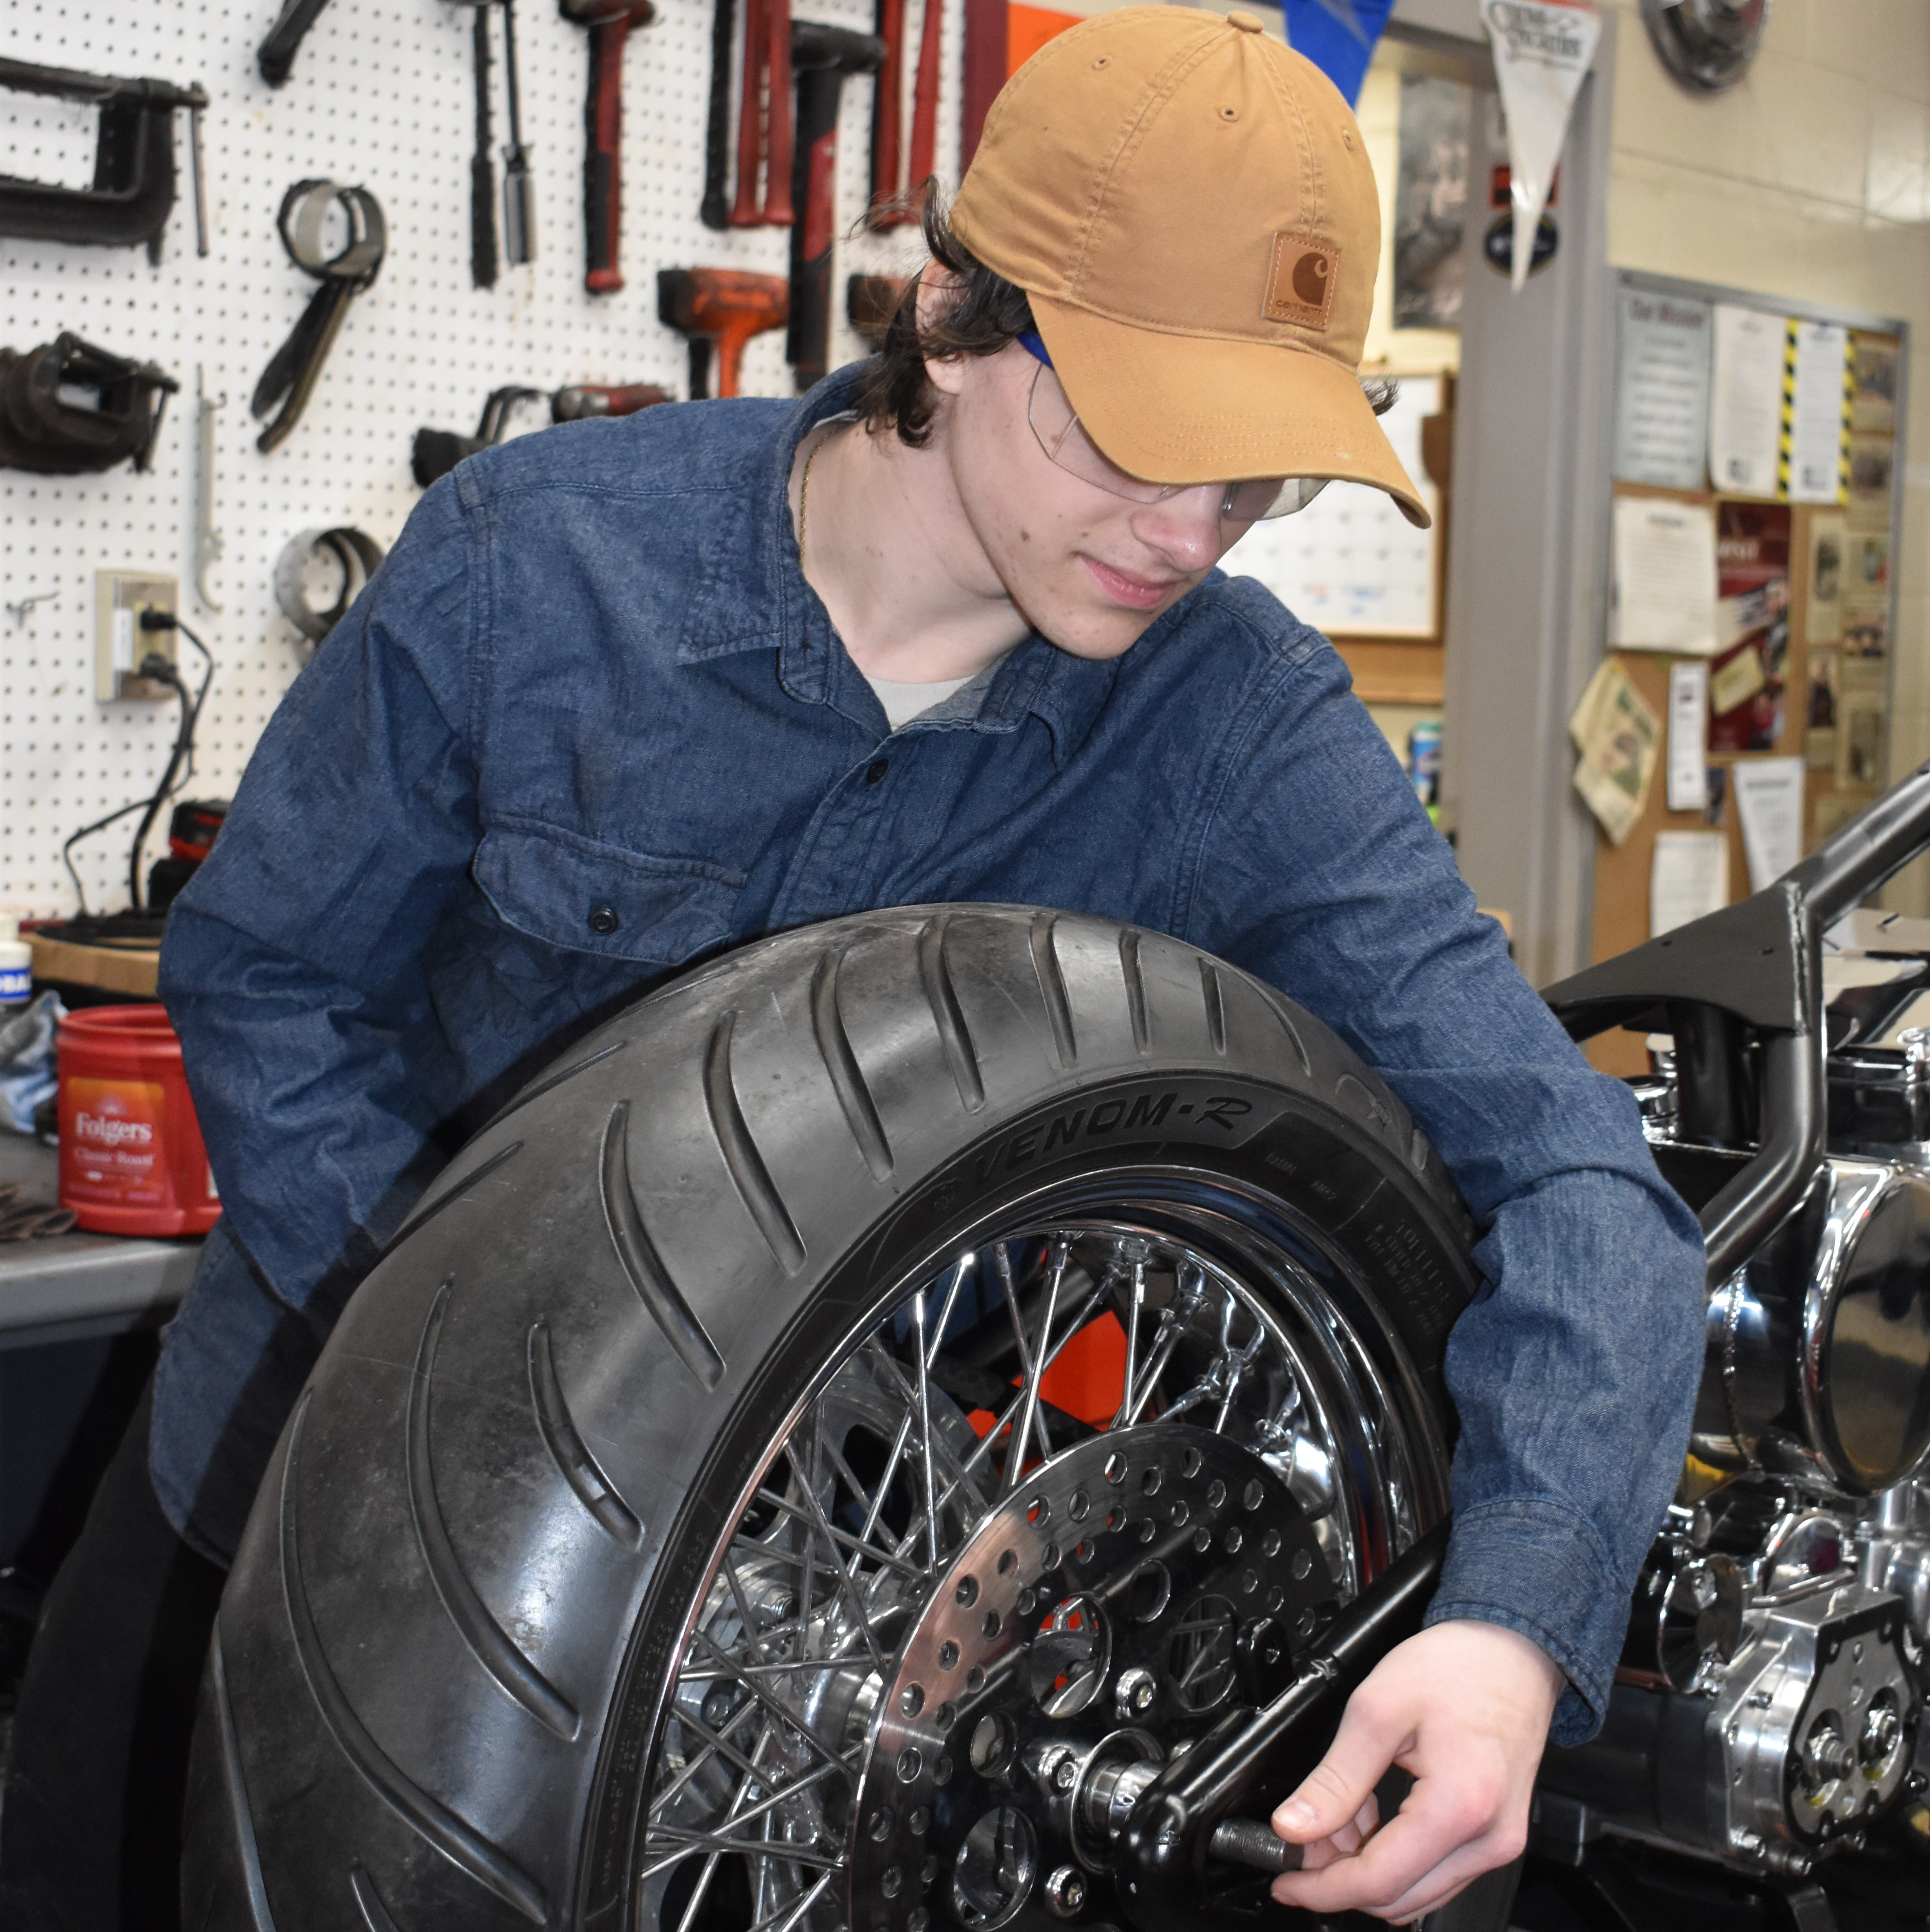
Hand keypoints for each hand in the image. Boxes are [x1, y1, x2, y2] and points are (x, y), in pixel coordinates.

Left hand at [1268, 1619, 1562, 1924]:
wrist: (1509, 1651)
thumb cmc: (1455, 1667)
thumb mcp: (1376, 1710)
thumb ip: (1334, 1778)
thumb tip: (1293, 1826)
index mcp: (1460, 1808)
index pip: (1379, 1881)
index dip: (1322, 1889)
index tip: (1286, 1882)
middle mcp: (1489, 1840)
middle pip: (1398, 1897)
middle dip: (1339, 1878)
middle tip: (1303, 1841)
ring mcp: (1498, 1843)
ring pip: (1416, 1892)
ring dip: (1367, 1870)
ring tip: (1338, 1821)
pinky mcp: (1497, 1837)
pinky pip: (1437, 1872)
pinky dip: (1396, 1858)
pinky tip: (1371, 1819)